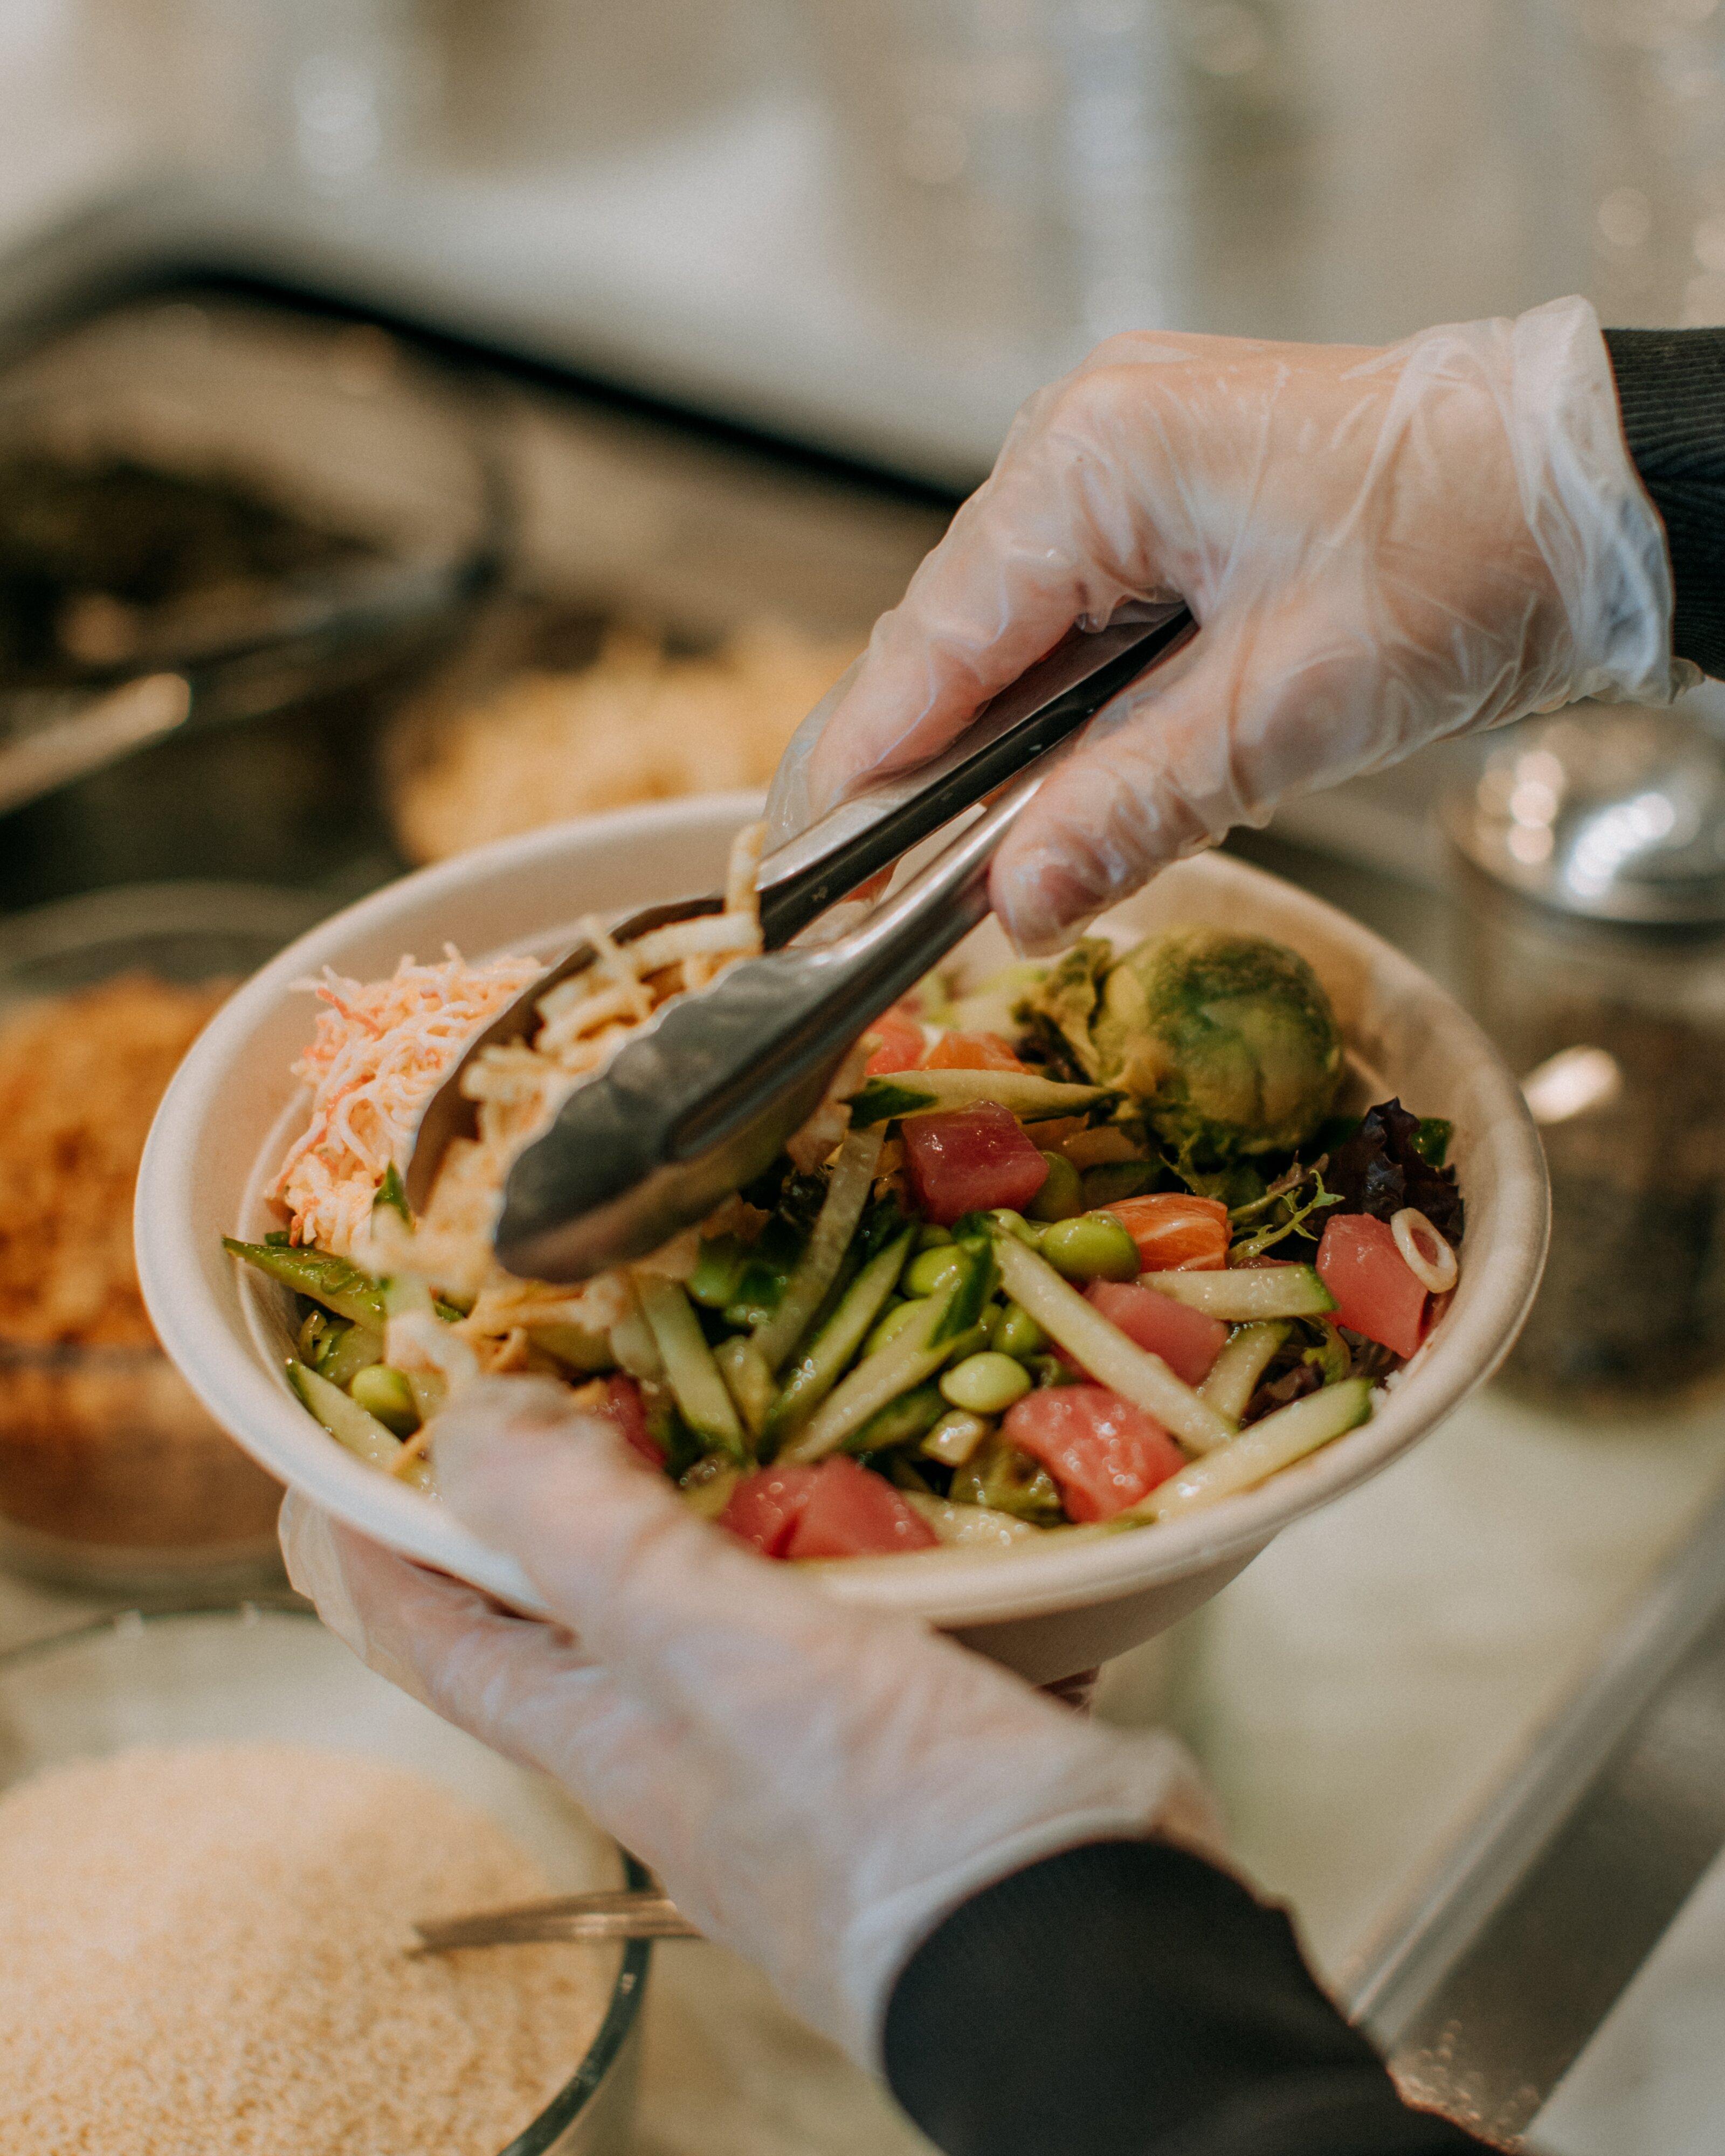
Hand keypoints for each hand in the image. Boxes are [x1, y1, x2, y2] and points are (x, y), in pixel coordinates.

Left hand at [282, 1379, 1216, 2064]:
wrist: (1089, 1948)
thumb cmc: (886, 1817)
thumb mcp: (717, 1656)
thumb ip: (589, 1540)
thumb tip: (464, 1423)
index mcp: (606, 1730)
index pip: (427, 1628)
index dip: (361, 1532)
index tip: (332, 1425)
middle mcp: (683, 1732)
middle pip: (569, 1591)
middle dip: (545, 1475)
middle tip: (555, 1344)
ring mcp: (798, 1725)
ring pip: (725, 1577)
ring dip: (721, 1480)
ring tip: (735, 1364)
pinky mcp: (906, 1709)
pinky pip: (860, 1592)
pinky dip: (864, 1518)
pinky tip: (904, 1452)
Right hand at [767, 296, 1683, 951]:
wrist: (1594, 494)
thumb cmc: (1470, 551)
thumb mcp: (1287, 710)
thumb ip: (1129, 807)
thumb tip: (1014, 900)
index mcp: (1093, 458)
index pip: (933, 640)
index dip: (869, 767)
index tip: (817, 868)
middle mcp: (1085, 441)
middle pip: (953, 636)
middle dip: (921, 770)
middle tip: (877, 896)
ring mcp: (1123, 463)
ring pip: (1008, 635)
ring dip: (993, 748)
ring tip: (959, 860)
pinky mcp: (1166, 503)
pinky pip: (1071, 619)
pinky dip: (1057, 709)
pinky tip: (1049, 783)